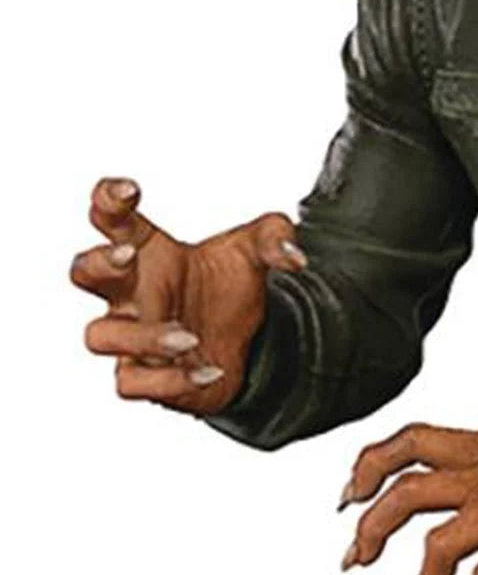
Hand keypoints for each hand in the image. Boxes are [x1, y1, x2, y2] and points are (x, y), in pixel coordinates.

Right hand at [70, 176, 306, 413]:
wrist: (247, 338)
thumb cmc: (231, 284)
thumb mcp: (258, 250)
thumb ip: (277, 238)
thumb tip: (295, 257)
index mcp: (151, 251)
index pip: (114, 220)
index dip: (109, 201)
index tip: (127, 190)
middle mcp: (131, 291)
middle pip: (84, 271)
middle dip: (99, 262)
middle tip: (128, 255)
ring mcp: (131, 335)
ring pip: (101, 336)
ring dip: (142, 336)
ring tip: (189, 337)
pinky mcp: (143, 376)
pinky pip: (132, 384)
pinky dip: (170, 381)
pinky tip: (208, 370)